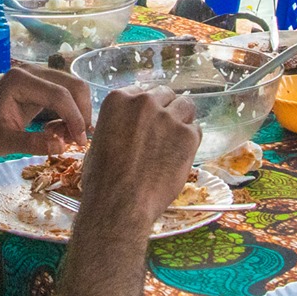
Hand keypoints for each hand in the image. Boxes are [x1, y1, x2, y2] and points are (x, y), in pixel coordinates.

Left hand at [0, 63, 90, 154]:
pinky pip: (67, 93)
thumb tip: (62, 145)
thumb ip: (31, 144)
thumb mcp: (3, 143)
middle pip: (73, 85)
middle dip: (81, 113)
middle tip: (76, 140)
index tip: (80, 142)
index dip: (74, 118)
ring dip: (78, 113)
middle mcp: (32, 71)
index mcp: (20, 81)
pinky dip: (71, 112)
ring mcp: (39, 74)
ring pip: (74, 88)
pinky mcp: (43, 82)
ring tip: (64, 136)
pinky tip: (57, 130)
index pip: (59, 95)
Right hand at [77, 86, 199, 227]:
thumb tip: (131, 127)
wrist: (120, 203)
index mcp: (118, 100)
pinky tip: (179, 158)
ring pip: (186, 107)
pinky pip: (196, 130)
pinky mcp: (187, 135)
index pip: (142, 92)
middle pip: (166, 95)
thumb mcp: (101, 140)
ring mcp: (167, 117)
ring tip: (174, 143)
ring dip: (182, 120)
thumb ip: (120, 124)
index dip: (148, 108)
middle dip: (166, 110)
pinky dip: (190, 142)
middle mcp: (144, 102)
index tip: (149, 120)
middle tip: (164, 132)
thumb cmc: (104, 179)